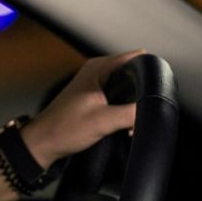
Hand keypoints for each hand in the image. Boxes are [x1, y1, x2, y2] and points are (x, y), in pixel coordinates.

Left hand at [19, 49, 147, 168]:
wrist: (44, 143)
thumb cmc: (64, 129)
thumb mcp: (103, 121)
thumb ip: (131, 113)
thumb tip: (153, 109)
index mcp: (98, 68)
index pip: (135, 58)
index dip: (149, 71)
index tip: (157, 88)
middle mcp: (96, 71)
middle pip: (133, 73)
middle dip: (143, 90)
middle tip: (145, 108)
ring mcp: (95, 83)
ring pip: (126, 86)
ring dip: (134, 102)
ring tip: (134, 120)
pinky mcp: (94, 97)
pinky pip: (118, 96)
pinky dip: (125, 108)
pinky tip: (126, 124)